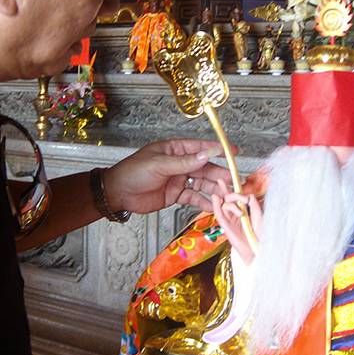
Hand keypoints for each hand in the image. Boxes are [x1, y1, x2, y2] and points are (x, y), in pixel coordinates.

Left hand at [103, 139, 236, 213]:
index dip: (217, 149)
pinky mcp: (176, 195)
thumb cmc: (134, 172)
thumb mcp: (159, 164)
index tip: (233, 152)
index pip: (199, 148)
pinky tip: (214, 206)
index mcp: (174, 150)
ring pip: (202, 183)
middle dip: (220, 173)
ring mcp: (178, 179)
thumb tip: (206, 155)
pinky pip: (194, 197)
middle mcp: (179, 163)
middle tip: (235, 179)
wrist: (118, 193)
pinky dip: (204, 201)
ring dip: (215, 188)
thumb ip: (183, 162)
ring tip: (228, 195)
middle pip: (204, 167)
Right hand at [212, 185, 262, 265]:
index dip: (232, 187)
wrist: (258, 250)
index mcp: (243, 211)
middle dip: (232, 194)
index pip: (235, 197)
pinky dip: (216, 205)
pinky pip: (219, 214)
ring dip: (231, 203)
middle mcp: (235, 214)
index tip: (230, 178)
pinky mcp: (225, 226)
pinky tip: (216, 198)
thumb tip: (249, 194)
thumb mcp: (260, 217)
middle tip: (239, 196)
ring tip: (238, 210)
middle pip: (228, 199)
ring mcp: (230, 220)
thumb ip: (255, 206)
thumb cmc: (260, 236)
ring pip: (224, 205)